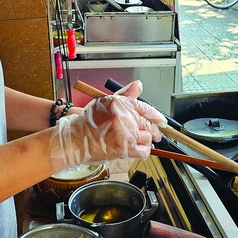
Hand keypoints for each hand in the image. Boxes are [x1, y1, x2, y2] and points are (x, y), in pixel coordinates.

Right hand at [50, 81, 166, 168]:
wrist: (76, 139)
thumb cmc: (88, 122)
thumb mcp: (105, 102)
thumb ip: (124, 96)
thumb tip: (138, 85)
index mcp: (120, 104)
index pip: (145, 107)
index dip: (156, 115)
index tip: (162, 121)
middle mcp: (124, 117)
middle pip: (148, 124)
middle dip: (154, 130)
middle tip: (156, 134)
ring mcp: (125, 134)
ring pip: (147, 138)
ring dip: (146, 141)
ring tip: (140, 141)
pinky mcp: (124, 149)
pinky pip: (143, 151)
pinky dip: (144, 151)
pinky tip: (139, 150)